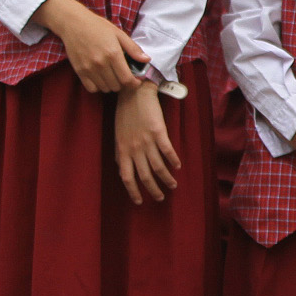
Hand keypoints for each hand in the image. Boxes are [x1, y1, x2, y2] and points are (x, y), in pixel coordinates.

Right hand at [35, 0, 148, 92]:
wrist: (74, 23)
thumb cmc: (98, 27)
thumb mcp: (119, 34)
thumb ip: (133, 49)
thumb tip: (147, 60)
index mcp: (113, 54)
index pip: (127, 79)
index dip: (134, 83)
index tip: (136, 81)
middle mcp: (101, 63)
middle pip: (116, 86)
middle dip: (123, 83)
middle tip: (124, 76)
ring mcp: (88, 68)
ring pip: (104, 88)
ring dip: (111, 85)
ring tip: (112, 76)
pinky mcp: (79, 70)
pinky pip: (91, 88)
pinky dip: (98, 86)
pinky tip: (101, 78)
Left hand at [111, 84, 178, 204]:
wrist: (134, 94)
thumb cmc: (125, 114)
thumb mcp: (118, 136)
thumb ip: (122, 152)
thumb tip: (124, 167)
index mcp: (122, 151)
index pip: (126, 177)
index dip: (133, 191)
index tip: (139, 201)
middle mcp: (134, 149)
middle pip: (144, 176)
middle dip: (153, 189)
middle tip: (160, 198)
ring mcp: (146, 141)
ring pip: (157, 166)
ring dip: (166, 179)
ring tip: (173, 186)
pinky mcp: (158, 132)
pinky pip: (167, 151)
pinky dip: (173, 160)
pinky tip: (178, 167)